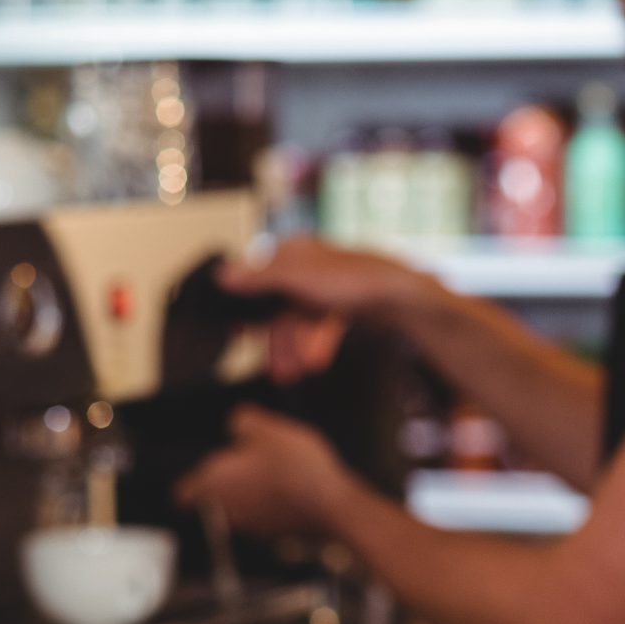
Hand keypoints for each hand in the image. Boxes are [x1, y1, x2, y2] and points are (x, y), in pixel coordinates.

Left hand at [175, 406, 360, 541]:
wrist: (330, 505)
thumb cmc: (293, 466)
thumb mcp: (267, 428)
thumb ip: (241, 421)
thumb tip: (235, 422)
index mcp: (213, 482)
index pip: (183, 491)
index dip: (192, 480)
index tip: (204, 471)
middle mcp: (224, 509)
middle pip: (214, 497)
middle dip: (228, 483)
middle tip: (250, 465)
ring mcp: (248, 526)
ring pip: (239, 508)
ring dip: (250, 495)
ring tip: (275, 476)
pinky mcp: (272, 535)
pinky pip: (263, 518)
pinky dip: (270, 508)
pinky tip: (290, 492)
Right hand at [220, 238, 440, 382]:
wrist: (403, 295)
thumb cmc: (355, 280)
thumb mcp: (297, 279)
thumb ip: (259, 278)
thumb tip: (221, 274)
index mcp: (294, 251)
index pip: (259, 280)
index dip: (249, 310)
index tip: (239, 335)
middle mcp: (309, 264)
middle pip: (282, 306)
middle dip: (280, 341)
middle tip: (276, 370)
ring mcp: (328, 284)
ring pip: (303, 320)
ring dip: (298, 347)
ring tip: (298, 372)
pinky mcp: (346, 300)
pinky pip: (322, 325)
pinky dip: (316, 343)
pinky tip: (315, 362)